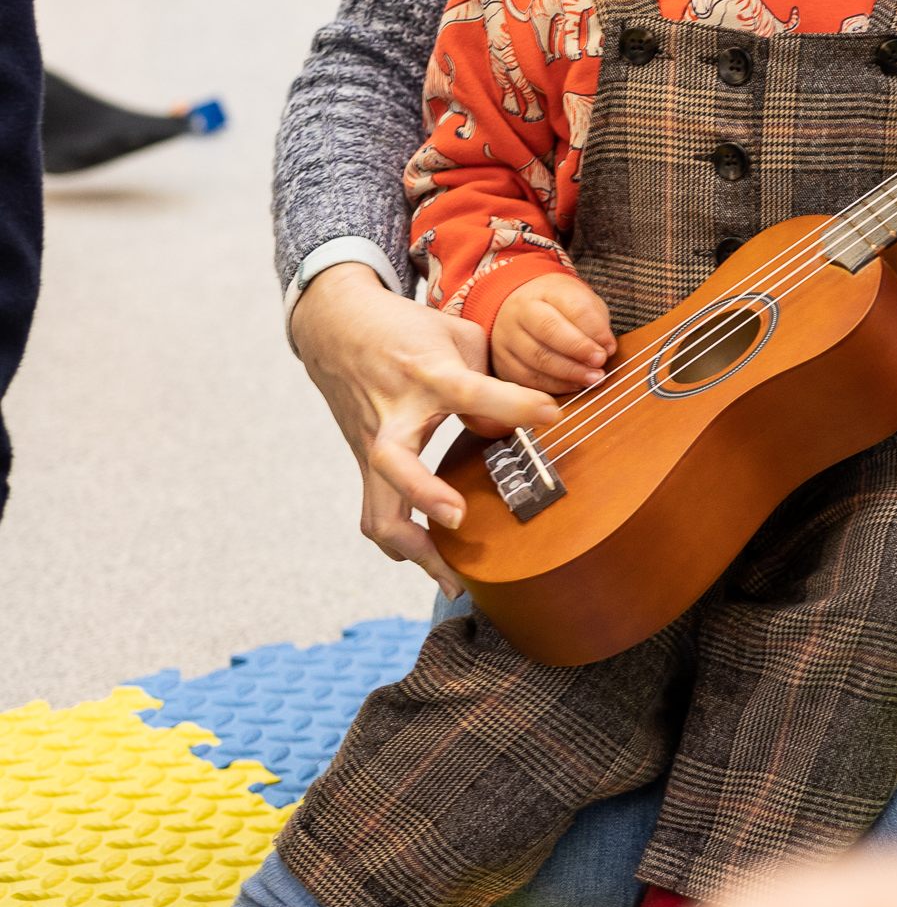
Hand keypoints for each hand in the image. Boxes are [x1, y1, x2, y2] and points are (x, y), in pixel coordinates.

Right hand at [289, 262, 559, 594]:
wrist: (335, 326)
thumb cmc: (407, 330)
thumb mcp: (457, 336)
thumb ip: (491, 379)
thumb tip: (516, 425)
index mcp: (426, 375)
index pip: (471, 393)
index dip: (513, 404)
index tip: (551, 414)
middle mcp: (394, 416)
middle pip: (396, 464)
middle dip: (426, 495)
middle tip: (460, 519)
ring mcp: (373, 446)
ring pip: (379, 512)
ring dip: (415, 550)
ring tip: (455, 580)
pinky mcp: (366, 465)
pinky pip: (380, 515)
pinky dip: (405, 545)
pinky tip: (437, 565)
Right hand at [491, 271, 615, 394]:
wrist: (520, 310)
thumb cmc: (560, 309)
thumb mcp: (582, 303)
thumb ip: (595, 322)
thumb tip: (606, 349)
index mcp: (547, 290)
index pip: (573, 307)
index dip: (594, 330)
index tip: (609, 349)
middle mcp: (520, 310)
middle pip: (549, 330)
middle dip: (578, 351)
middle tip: (600, 366)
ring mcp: (506, 335)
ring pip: (536, 357)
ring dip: (568, 373)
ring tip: (592, 380)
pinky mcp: (501, 360)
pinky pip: (526, 377)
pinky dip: (553, 385)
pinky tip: (573, 386)